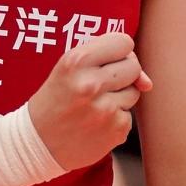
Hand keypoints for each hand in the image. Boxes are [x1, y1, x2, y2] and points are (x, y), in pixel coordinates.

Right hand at [28, 32, 151, 170]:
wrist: (37, 144)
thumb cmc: (56, 99)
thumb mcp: (70, 69)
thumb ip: (110, 61)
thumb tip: (148, 83)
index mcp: (75, 61)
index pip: (123, 41)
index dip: (118, 50)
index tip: (106, 60)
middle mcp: (90, 84)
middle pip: (133, 66)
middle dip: (122, 73)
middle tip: (98, 84)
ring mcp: (105, 109)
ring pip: (134, 91)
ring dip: (119, 96)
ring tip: (92, 104)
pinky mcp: (116, 130)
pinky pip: (129, 115)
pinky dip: (115, 118)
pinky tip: (94, 122)